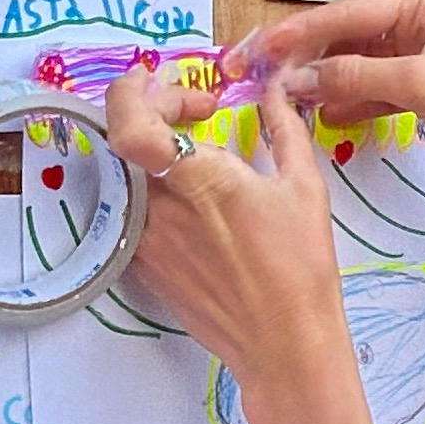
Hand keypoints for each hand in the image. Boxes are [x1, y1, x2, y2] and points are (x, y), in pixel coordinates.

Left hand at [103, 67, 358, 423]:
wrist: (284, 343)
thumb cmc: (301, 268)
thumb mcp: (303, 186)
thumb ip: (283, 127)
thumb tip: (275, 90)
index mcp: (199, 179)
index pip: (128, 122)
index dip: (131, 91)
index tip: (157, 80)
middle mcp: (159, 208)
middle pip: (121, 138)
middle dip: (151, 110)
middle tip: (194, 111)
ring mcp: (145, 239)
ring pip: (124, 173)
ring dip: (149, 149)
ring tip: (192, 151)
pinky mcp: (142, 264)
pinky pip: (131, 209)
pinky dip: (150, 188)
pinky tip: (186, 194)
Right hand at [223, 0, 424, 194]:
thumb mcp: (418, 83)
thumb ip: (354, 77)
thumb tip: (299, 79)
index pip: (349, 14)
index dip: (301, 32)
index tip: (262, 48)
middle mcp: (422, 24)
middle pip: (349, 36)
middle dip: (307, 56)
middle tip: (261, 71)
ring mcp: (422, 59)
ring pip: (358, 66)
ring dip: (325, 82)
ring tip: (285, 96)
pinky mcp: (424, 93)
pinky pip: (374, 92)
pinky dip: (349, 103)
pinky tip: (323, 115)